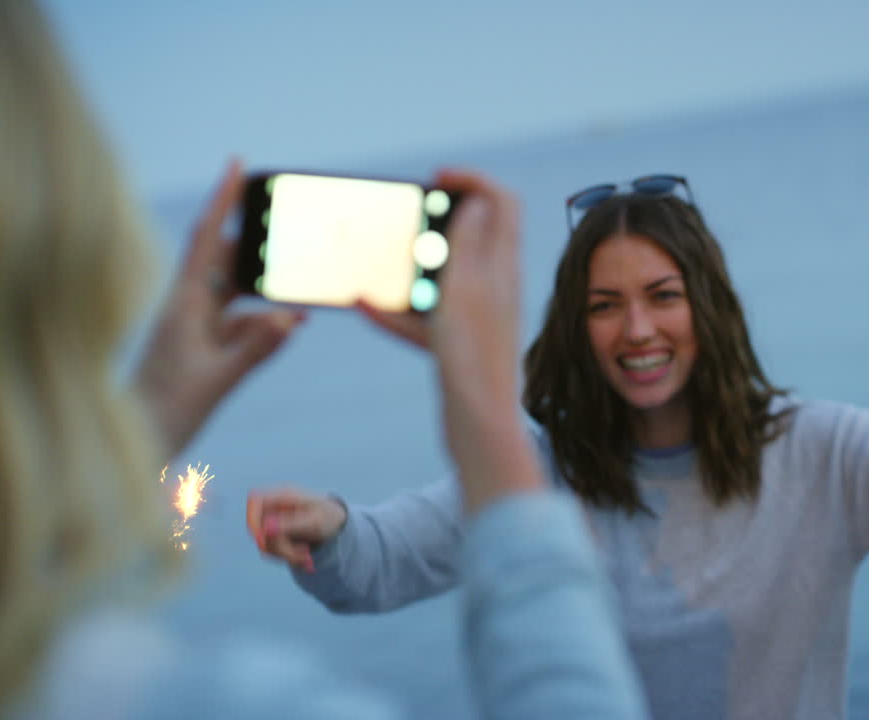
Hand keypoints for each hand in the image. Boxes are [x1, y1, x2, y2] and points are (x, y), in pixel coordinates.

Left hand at [135, 159, 304, 455]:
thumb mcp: (216, 381)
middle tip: (286, 225)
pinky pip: (240, 320)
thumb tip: (291, 319)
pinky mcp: (203, 346)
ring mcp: (195, 326)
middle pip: (224, 258)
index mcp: (184, 305)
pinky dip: (265, 318)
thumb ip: (255, 350)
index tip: (237, 164)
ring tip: (300, 288)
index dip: (223, 200)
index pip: (207, 239)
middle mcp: (188, 307)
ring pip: (235, 290)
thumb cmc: (166, 411)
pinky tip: (291, 324)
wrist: (136, 440)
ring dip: (265, 287)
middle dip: (255, 241)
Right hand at [246, 488, 347, 572]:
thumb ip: (290, 524)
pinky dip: (286, 558)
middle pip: (259, 528)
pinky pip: (271, 550)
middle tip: (304, 555)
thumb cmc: (329, 517)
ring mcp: (274, 520)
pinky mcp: (275, 534)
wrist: (337, 524)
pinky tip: (304, 558)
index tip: (263, 538)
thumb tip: (265, 528)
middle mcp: (276, 506)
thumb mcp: (314, 522)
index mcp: (285, 496)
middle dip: (279, 547)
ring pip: (264, 543)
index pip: (255, 501)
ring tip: (307, 558)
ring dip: (285, 555)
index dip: (252, 519)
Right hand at [357, 168, 521, 413]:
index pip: (502, 203)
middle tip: (402, 217)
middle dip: (435, 221)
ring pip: (442, 277)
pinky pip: (426, 317)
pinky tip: (366, 308)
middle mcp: (496, 287)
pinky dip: (398, 311)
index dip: (472, 180)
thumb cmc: (474, 359)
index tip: (435, 178)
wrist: (480, 428)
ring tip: (376, 262)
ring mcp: (478, 316)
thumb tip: (479, 201)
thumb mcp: (467, 290)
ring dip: (410, 267)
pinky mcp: (460, 344)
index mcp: (503, 267)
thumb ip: (471, 243)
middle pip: (471, 235)